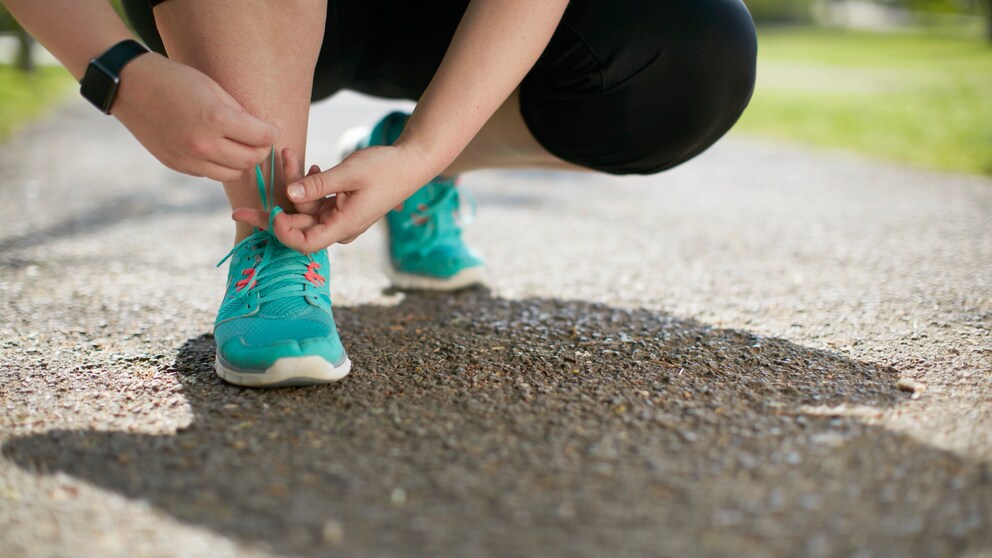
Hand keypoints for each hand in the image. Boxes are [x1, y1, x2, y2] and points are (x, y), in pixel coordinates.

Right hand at [112, 53, 278, 181]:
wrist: (130, 86)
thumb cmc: (175, 80)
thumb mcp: (213, 89)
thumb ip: (240, 113)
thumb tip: (263, 131)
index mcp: (216, 119)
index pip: (261, 137)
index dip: (272, 132)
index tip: (272, 128)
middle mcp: (203, 144)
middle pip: (250, 160)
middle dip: (261, 150)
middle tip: (260, 139)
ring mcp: (188, 158)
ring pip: (233, 174)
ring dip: (242, 162)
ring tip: (239, 146)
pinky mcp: (178, 165)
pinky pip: (210, 173)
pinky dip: (219, 164)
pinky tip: (215, 148)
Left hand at [232, 144, 435, 252]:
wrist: (412, 163)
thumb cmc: (386, 168)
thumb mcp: (349, 173)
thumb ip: (318, 185)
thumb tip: (288, 194)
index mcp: (343, 226)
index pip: (303, 243)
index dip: (281, 233)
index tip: (268, 212)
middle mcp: (339, 227)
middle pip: (297, 228)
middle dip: (271, 212)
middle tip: (239, 206)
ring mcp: (340, 217)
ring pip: (304, 210)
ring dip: (293, 185)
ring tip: (285, 154)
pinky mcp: (341, 206)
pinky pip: (316, 201)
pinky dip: (309, 185)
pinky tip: (310, 163)